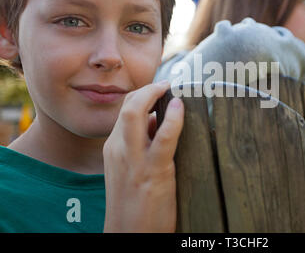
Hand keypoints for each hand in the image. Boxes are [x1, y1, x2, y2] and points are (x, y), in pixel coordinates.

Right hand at [103, 81, 183, 232]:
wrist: (128, 234)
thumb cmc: (133, 202)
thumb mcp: (130, 169)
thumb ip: (141, 144)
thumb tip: (158, 121)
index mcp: (113, 148)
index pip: (123, 111)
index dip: (140, 95)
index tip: (157, 89)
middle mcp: (118, 150)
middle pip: (126, 106)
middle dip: (145, 88)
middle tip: (164, 83)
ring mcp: (133, 160)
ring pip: (135, 113)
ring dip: (153, 94)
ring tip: (169, 88)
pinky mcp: (152, 172)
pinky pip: (164, 137)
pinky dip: (173, 118)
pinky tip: (179, 107)